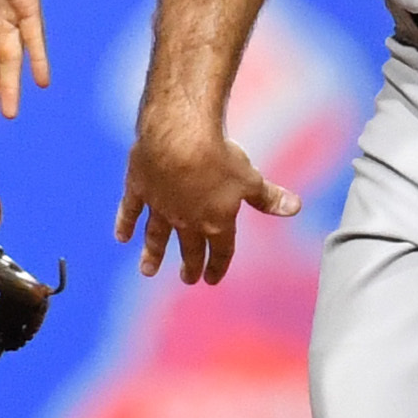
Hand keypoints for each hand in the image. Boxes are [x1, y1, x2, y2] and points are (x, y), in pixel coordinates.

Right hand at [116, 117, 299, 284]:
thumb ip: (268, 197)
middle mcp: (186, 221)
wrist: (180, 137)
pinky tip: (122, 237)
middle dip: (189, 265)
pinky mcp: (139, 188)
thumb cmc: (220, 156)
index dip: (218, 266)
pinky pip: (131, 211)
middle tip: (187, 278)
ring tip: (147, 271)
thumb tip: (295, 207)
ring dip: (152, 255)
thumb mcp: (250, 178)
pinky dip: (126, 224)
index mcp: (215, 222)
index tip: (212, 280)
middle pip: (189, 248)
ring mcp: (160, 206)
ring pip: (156, 237)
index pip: (220, 251)